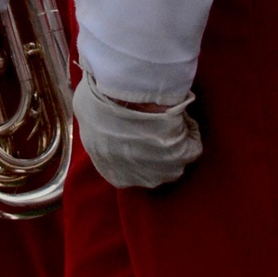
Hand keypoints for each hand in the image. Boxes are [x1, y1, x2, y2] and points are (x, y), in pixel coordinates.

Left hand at [72, 75, 201, 189]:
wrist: (125, 96)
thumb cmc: (98, 104)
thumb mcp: (85, 116)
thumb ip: (94, 129)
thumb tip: (100, 123)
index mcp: (113, 174)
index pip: (124, 167)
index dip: (129, 147)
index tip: (132, 129)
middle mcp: (141, 180)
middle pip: (150, 165)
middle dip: (151, 146)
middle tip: (150, 120)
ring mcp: (167, 171)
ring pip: (172, 158)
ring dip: (171, 141)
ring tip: (165, 115)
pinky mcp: (185, 156)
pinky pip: (192, 145)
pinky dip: (189, 130)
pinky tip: (179, 114)